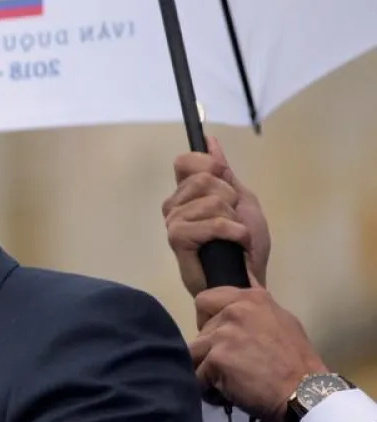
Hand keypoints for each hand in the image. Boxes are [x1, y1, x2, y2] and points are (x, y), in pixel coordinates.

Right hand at [163, 135, 270, 309]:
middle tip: (232, 220)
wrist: (247, 279)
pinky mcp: (178, 240)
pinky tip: (235, 243)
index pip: (186, 161)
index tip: (224, 184)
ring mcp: (174, 223)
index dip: (208, 167)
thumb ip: (224, 173)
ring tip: (233, 236)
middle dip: (229, 198)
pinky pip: (210, 222)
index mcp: (187, 195)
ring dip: (232, 218)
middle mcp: (175, 206)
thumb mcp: (241, 200)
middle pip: (203, 178)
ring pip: (210, 200)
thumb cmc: (244, 246)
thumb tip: (210, 141)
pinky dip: (232, 231)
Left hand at [190, 283, 326, 421]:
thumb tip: (246, 277)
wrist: (306, 391)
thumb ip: (256, 307)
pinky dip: (208, 388)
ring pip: (193, 354)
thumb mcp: (282, 321)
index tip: (222, 336)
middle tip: (234, 364)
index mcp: (251, 299)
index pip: (206, 300)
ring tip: (229, 380)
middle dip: (209, 350)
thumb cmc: (297, 361)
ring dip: (206, 369)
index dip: (208, 320)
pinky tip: (228, 392)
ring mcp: (223, 335)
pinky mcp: (216, 359)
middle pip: (198, 332)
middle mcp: (234, 312)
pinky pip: (196, 377)